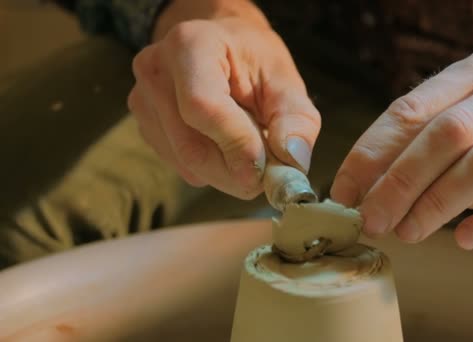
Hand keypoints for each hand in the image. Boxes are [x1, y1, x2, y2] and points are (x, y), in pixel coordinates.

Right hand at [127, 3, 319, 198]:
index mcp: (190, 45)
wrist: (221, 46)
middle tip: (268, 176)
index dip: (236, 144)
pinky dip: (213, 170)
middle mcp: (156, 71)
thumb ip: (296, 120)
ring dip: (228, 173)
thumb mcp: (285, 80)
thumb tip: (292, 160)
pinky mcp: (145, 126)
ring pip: (187, 163)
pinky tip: (227, 147)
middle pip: (191, 146)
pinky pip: (182, 166)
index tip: (265, 168)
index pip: (202, 106)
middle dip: (236, 171)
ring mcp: (144, 101)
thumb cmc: (253, 59)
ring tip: (252, 151)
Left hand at [331, 47, 472, 248]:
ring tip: (408, 232)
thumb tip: (351, 191)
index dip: (371, 153)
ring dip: (438, 204)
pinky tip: (464, 240)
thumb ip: (405, 152)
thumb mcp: (450, 135)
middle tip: (372, 221)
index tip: (344, 192)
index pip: (411, 109)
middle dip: (401, 182)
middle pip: (448, 133)